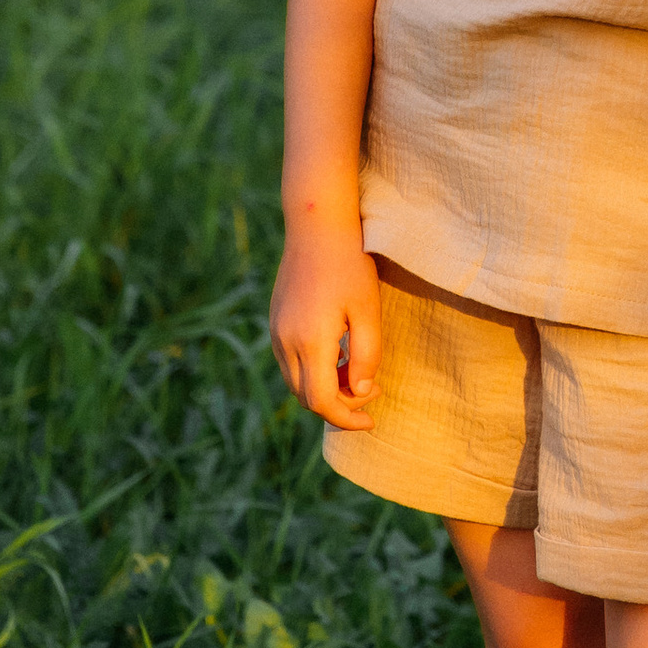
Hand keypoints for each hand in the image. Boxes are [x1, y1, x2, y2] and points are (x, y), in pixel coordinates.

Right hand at [270, 227, 381, 428]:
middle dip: (339, 405)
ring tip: (355, 371)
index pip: (322, 401)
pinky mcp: (275, 322)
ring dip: (324, 388)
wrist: (316, 227)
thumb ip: (367, 356)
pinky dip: (312, 371)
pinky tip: (338, 354)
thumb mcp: (368, 311)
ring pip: (296, 382)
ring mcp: (276, 332)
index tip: (371, 420)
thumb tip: (360, 392)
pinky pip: (290, 363)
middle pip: (306, 397)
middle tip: (370, 391)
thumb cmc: (349, 266)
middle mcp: (285, 342)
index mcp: (310, 342)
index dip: (346, 418)